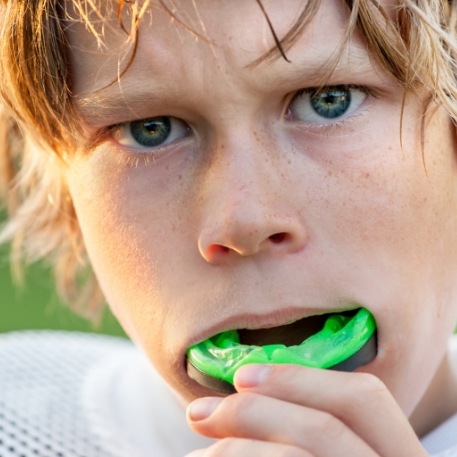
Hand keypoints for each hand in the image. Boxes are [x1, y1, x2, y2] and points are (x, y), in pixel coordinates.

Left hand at [185, 364, 428, 455]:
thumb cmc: (310, 455)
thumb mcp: (323, 446)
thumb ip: (303, 429)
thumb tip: (247, 389)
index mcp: (397, 455)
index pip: (365, 399)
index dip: (300, 379)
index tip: (241, 377)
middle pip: (326, 428)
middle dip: (253, 411)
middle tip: (199, 413)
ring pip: (297, 456)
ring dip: (236, 448)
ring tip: (199, 453)